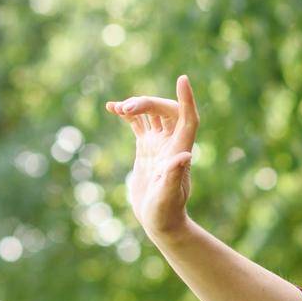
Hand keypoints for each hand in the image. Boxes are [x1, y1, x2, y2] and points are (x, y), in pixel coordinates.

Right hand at [106, 74, 199, 236]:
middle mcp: (173, 144)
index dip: (186, 99)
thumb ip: (174, 175)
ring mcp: (160, 144)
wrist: (160, 221)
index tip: (183, 78)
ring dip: (137, 105)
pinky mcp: (147, 148)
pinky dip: (128, 114)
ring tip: (118, 108)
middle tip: (126, 109)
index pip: (188, 118)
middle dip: (148, 103)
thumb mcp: (168, 195)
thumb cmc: (166, 212)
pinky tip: (113, 109)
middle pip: (167, 111)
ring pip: (152, 114)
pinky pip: (140, 123)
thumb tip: (186, 156)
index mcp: (181, 150)